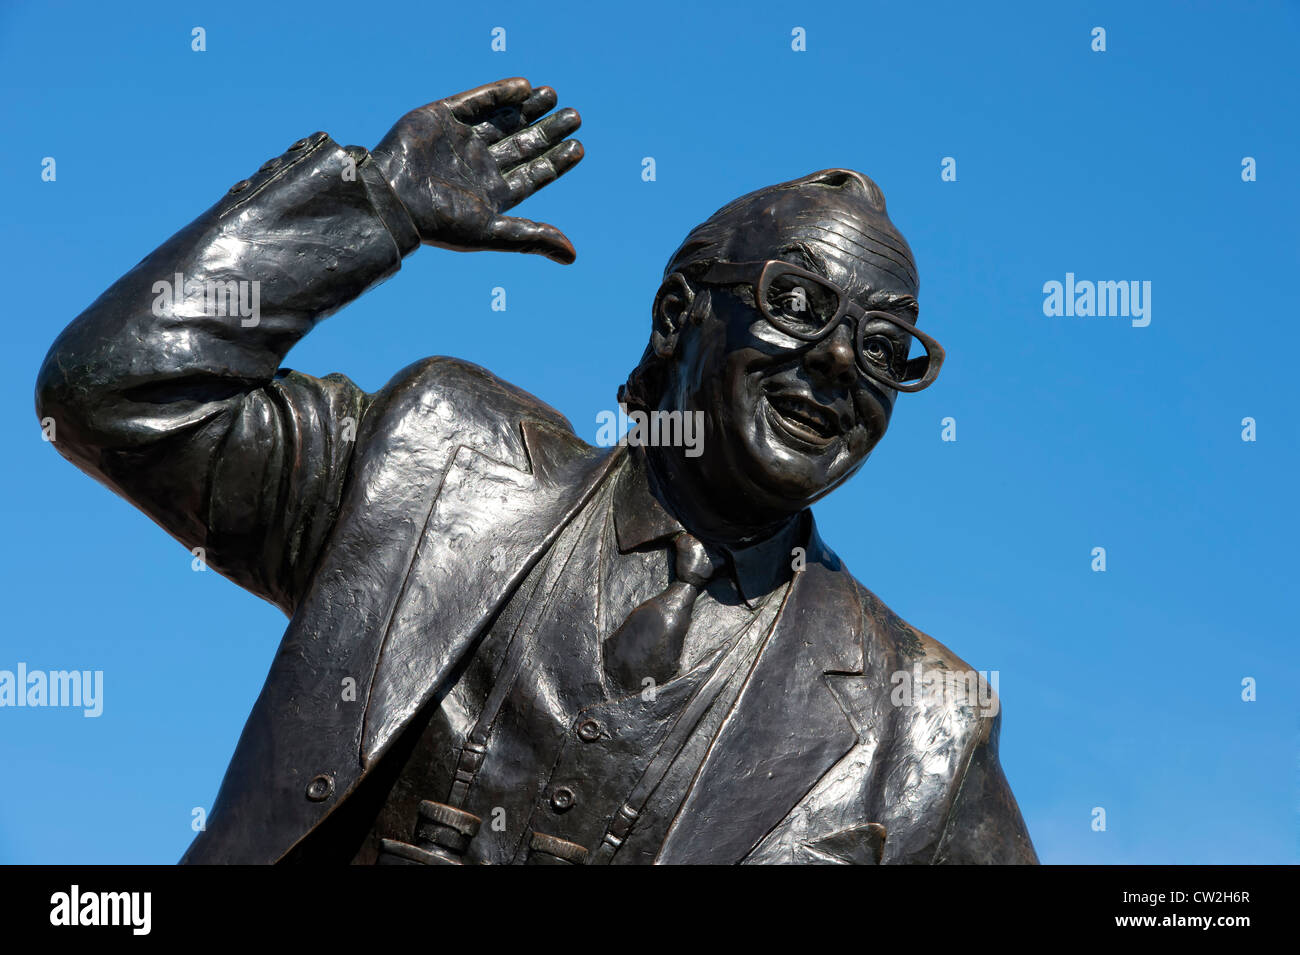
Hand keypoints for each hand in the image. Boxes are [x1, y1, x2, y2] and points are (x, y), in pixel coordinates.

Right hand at [370, 77, 583, 263]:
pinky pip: (476, 100)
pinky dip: (500, 93)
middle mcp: (479, 165)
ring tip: (553, 95)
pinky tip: (525, 87)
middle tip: (574, 116)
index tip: (579, 147)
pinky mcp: (441, 117)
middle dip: (548, 130)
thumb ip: (532, 238)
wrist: (393, 198)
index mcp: (492, 193)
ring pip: (503, 120)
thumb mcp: (492, 232)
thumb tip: (573, 255)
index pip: (532, 174)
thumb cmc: (440, 223)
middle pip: (522, 144)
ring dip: (528, 108)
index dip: (555, 161)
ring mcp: (460, 140)